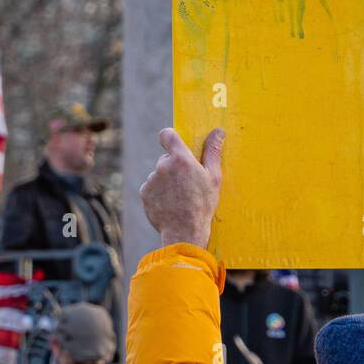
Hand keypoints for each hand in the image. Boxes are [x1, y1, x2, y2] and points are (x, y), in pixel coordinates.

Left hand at [140, 127, 224, 248]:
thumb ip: (213, 151)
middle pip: (166, 158)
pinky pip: (152, 187)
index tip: (177, 145)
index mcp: (180, 159)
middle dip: (174, 166)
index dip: (171, 137)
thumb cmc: (202, 204)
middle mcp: (162, 166)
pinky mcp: (144, 193)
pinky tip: (170, 204)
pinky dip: (159, 192)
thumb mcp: (213, 177)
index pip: (167, 135)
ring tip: (180, 197)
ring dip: (167, 180)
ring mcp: (151, 180)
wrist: (184, 232)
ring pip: (159, 174)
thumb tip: (218, 131)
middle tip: (187, 183)